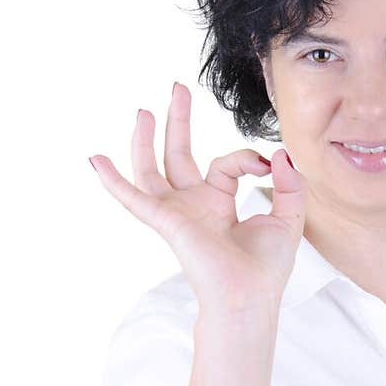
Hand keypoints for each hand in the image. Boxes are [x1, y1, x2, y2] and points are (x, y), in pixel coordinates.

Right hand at [88, 82, 305, 313]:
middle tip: (177, 88)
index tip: (268, 165)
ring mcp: (177, 213)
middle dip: (177, 121)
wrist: (250, 297)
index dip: (248, 158)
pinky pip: (134, 198)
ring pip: (152, 170)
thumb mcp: (288, 217)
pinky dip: (113, 181)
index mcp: (218, 203)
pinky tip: (96, 160)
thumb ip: (289, 183)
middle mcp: (193, 205)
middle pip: (178, 155)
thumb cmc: (266, 268)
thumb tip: (279, 154)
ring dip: (145, 141)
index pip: (226, 164)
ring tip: (144, 111)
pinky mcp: (167, 222)